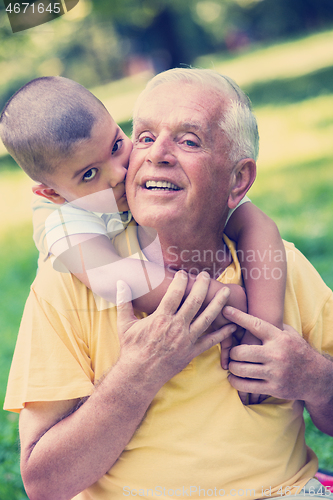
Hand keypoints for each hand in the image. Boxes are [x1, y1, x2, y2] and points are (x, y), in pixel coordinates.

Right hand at [116, 271, 236, 389]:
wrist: (139, 375)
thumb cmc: (131, 349)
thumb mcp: (124, 324)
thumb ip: (124, 302)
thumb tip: (119, 283)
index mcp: (161, 318)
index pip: (174, 293)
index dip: (181, 281)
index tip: (184, 273)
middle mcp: (176, 327)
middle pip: (194, 302)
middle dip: (202, 286)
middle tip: (206, 275)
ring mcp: (186, 340)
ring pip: (207, 318)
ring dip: (218, 304)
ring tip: (225, 292)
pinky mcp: (192, 352)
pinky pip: (211, 341)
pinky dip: (223, 333)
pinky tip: (232, 325)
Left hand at [223, 306, 325, 402]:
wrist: (317, 377)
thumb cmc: (298, 351)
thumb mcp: (289, 334)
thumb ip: (272, 325)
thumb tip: (253, 314)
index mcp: (279, 338)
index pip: (255, 325)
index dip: (239, 317)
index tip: (226, 310)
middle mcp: (276, 354)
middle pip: (242, 351)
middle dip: (232, 352)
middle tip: (232, 352)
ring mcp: (275, 373)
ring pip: (241, 369)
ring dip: (232, 367)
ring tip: (232, 365)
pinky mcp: (273, 388)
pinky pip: (246, 386)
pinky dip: (235, 382)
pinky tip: (234, 378)